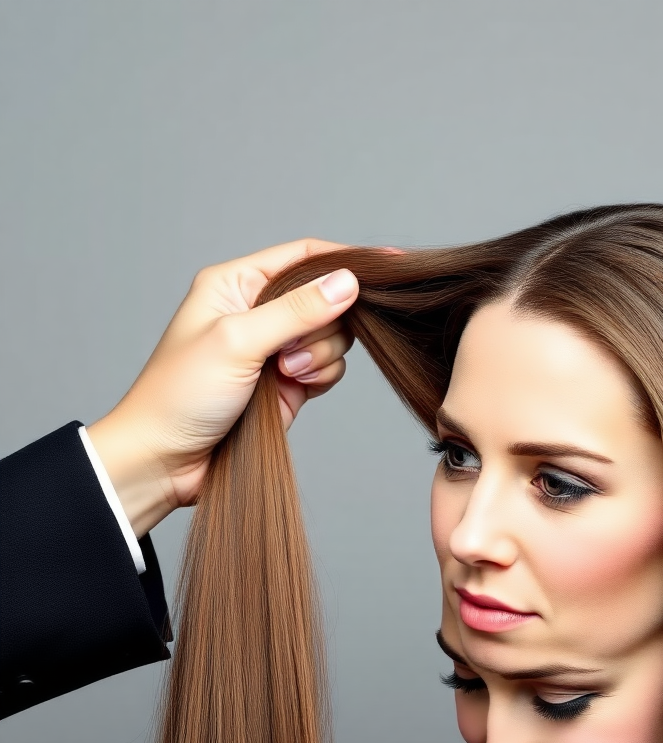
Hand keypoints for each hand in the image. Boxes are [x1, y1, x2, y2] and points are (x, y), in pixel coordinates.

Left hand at [87, 239, 357, 536]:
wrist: (166, 460)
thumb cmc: (180, 395)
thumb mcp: (238, 341)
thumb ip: (296, 310)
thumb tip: (348, 282)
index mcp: (237, 284)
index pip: (305, 256)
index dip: (346, 260)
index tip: (391, 264)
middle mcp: (258, 311)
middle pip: (326, 298)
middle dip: (323, 325)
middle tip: (291, 352)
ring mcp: (275, 348)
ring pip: (333, 336)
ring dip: (320, 356)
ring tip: (284, 376)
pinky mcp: (288, 382)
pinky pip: (329, 367)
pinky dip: (322, 376)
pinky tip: (295, 389)